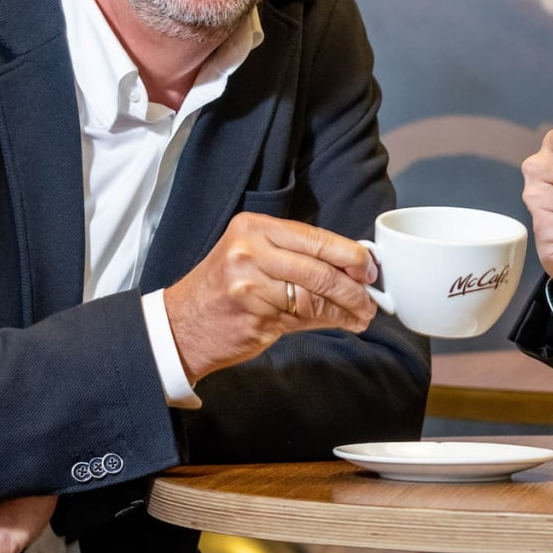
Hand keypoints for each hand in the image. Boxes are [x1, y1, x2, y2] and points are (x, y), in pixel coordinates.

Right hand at [165, 214, 378, 382]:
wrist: (181, 324)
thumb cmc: (223, 289)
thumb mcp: (252, 256)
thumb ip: (296, 255)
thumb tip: (352, 265)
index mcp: (253, 227)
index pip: (316, 238)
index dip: (350, 255)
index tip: (370, 268)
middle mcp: (250, 251)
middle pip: (320, 268)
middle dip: (354, 287)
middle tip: (371, 298)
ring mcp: (251, 284)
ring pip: (316, 296)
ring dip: (346, 308)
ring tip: (362, 314)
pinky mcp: (256, 315)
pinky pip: (304, 318)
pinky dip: (329, 321)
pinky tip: (343, 323)